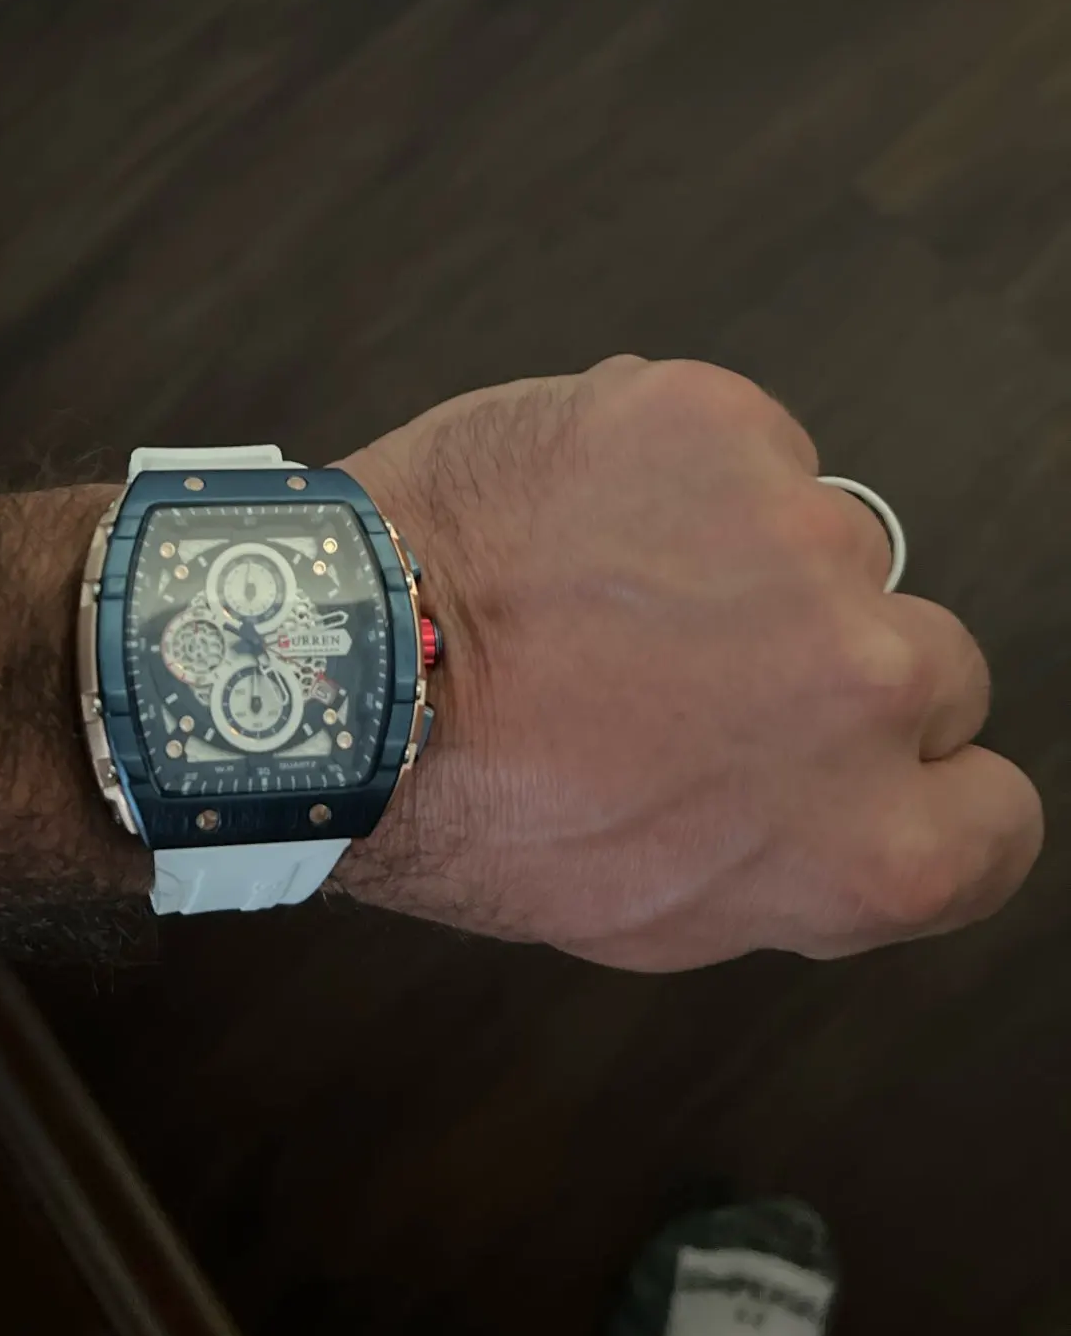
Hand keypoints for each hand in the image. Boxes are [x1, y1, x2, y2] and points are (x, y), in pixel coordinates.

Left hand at [336, 359, 1042, 969]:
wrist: (342, 673)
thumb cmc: (477, 806)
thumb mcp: (663, 911)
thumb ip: (804, 856)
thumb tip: (860, 798)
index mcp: (874, 843)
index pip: (993, 807)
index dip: (913, 786)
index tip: (840, 766)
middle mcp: (872, 683)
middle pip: (931, 660)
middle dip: (829, 667)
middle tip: (695, 673)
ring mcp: (801, 537)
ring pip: (831, 541)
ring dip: (748, 561)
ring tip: (611, 590)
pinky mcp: (716, 423)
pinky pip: (749, 445)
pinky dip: (680, 471)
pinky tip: (586, 515)